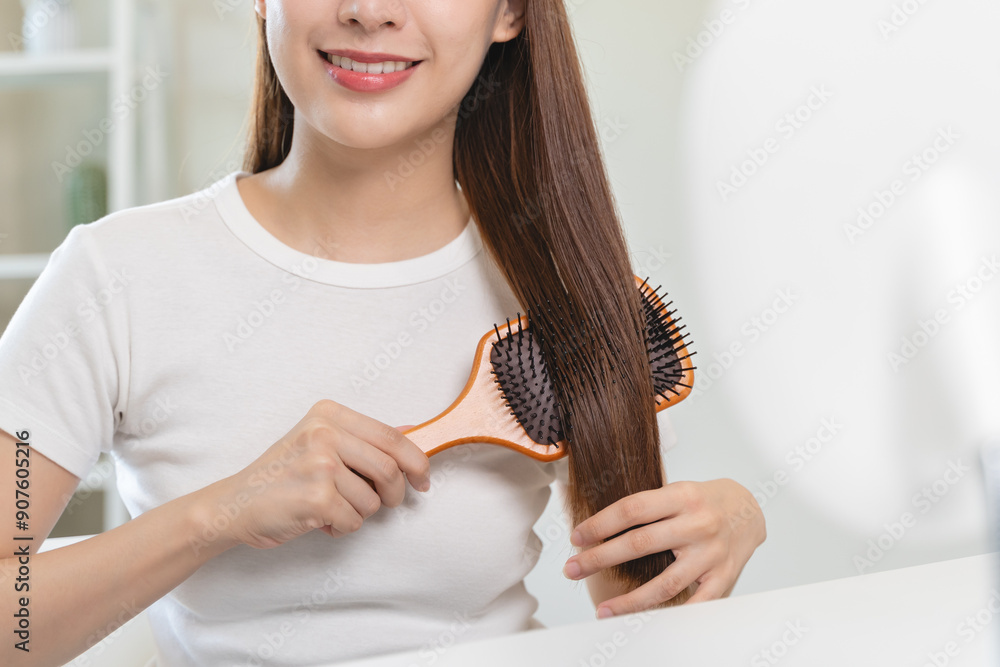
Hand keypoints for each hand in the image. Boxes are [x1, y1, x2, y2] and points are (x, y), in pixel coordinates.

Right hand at [200, 400, 431, 549]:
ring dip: (358, 513)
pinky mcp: (317, 497)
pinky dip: (341, 528)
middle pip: (391, 468)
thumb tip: (412, 431)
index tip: (423, 479)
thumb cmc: (280, 476)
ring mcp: (320, 464)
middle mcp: (324, 433)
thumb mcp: (319, 443)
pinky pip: (354, 520)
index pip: (391, 436)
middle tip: (384, 503)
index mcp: (329, 414)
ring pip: (373, 500)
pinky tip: (318, 519)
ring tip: (330, 507)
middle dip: (393, 493)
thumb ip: (364, 438)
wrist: (234, 504)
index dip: (417, 461)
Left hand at [562, 478, 765, 615]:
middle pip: (640, 543)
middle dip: (600, 558)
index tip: (576, 537)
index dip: (600, 524)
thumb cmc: (702, 501)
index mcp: (682, 496)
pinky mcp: (723, 577)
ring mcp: (711, 553)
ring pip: (665, 583)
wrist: (750, 509)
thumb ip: (646, 509)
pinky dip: (670, 616)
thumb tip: (597, 531)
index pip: (632, 509)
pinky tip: (645, 623)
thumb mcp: (676, 491)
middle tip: (571, 569)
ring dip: (630, 600)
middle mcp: (698, 523)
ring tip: (604, 611)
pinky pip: (694, 604)